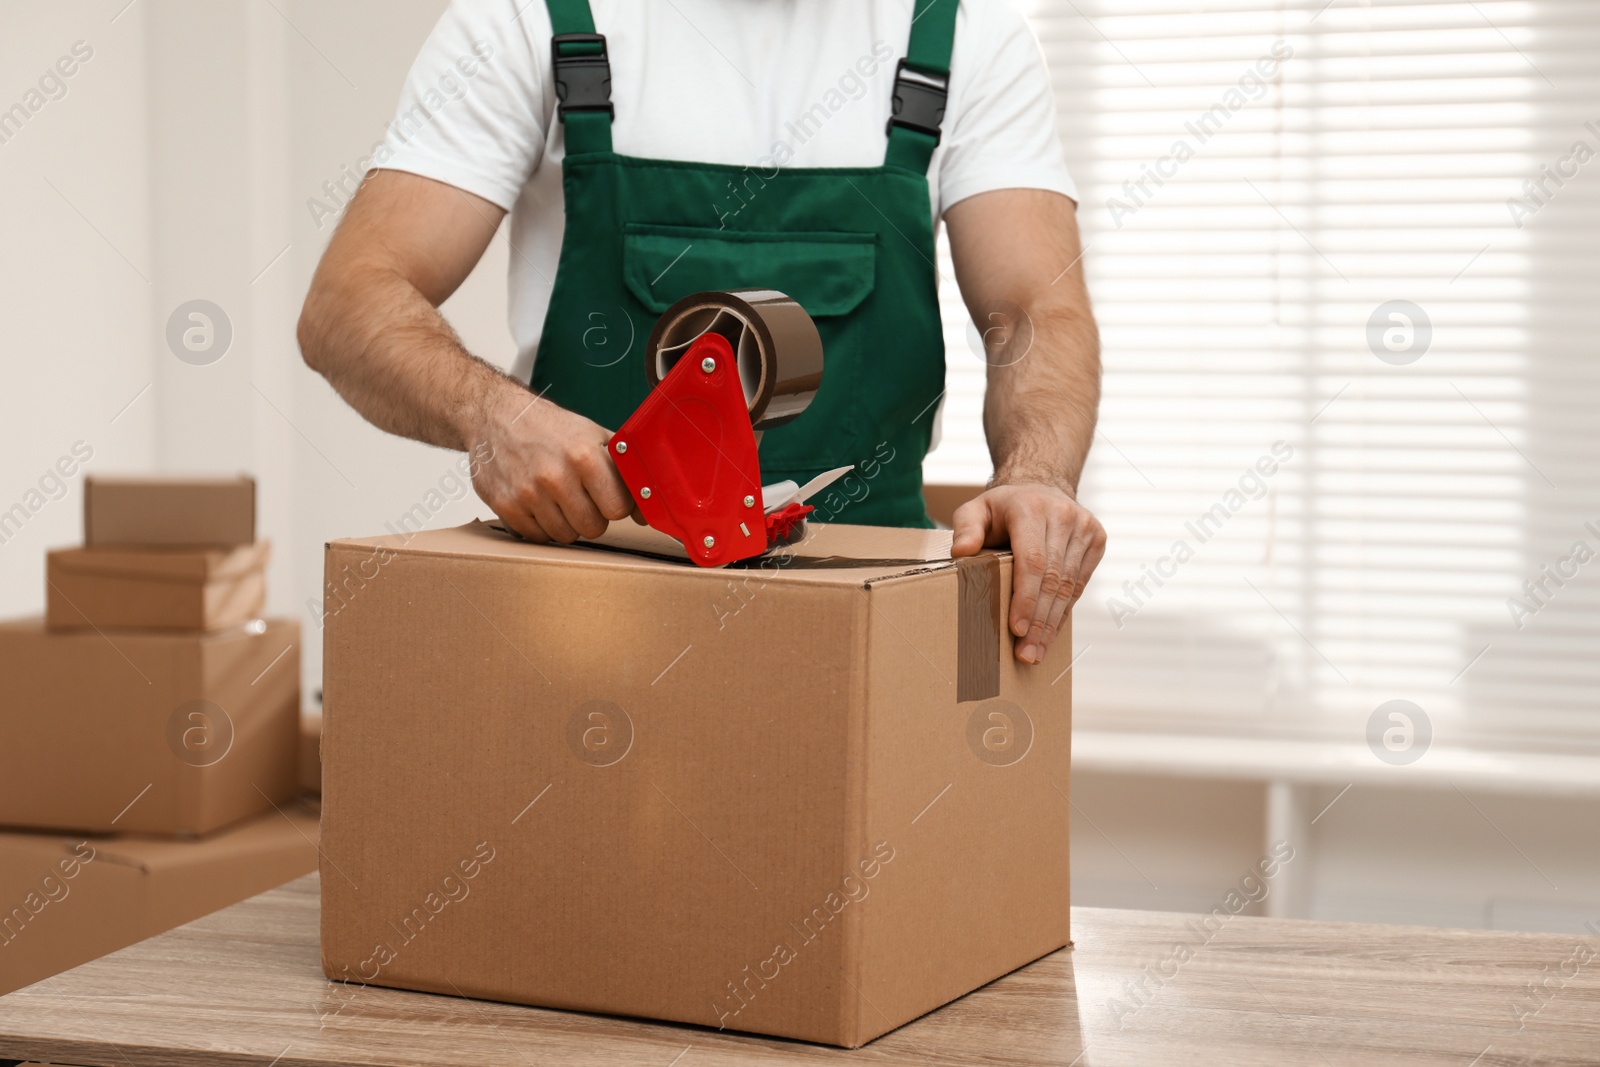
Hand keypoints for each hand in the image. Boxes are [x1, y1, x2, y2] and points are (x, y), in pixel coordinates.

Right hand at [467, 384, 635, 541]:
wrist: (496, 416)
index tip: (608, 495)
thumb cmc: (550, 428)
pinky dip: (541, 524)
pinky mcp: (505, 506)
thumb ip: (623, 469)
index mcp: (583, 456)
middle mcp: (555, 476)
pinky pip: (538, 537)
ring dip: (566, 521)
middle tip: (581, 495)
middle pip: (593, 528)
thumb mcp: (593, 436)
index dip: (616, 504)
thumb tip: (647, 510)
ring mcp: (528, 493)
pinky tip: (537, 500)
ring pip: (566, 536)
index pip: (618, 508)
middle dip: (592, 515)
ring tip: (558, 496)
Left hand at [950, 482, 1105, 664]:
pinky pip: (1079, 584)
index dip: (1026, 598)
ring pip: (1068, 586)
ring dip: (1052, 623)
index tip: (1016, 629)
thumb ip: (965, 528)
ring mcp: (1085, 528)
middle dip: (1038, 621)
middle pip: (1052, 579)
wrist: (1041, 486)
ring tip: (1037, 652)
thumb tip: (960, 553)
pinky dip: (1064, 611)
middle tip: (1026, 654)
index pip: (1032, 561)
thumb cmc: (1002, 508)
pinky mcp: (1097, 540)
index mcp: (1031, 509)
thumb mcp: (975, 509)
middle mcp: (1063, 516)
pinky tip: (1050, 633)